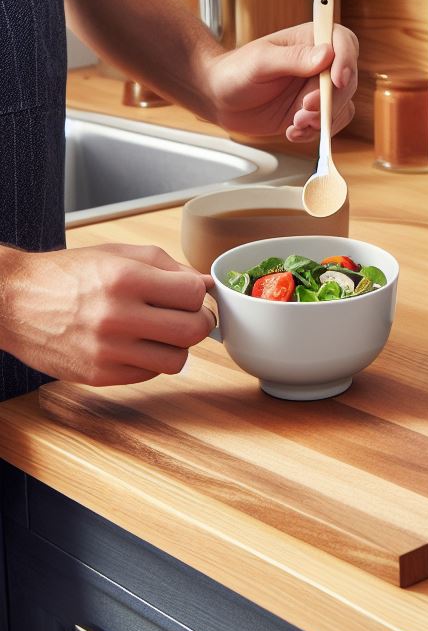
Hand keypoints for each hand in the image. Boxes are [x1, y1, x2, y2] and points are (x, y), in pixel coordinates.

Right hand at [0, 244, 213, 385]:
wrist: (12, 301)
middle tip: (188, 316)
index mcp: (125, 279)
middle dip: (199, 322)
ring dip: (177, 346)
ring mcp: (106, 351)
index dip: (198, 294)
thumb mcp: (120, 254)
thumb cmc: (68, 274)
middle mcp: (117, 316)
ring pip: (177, 360)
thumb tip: (206, 284)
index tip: (190, 295)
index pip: (193, 295)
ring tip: (161, 333)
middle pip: (193, 331)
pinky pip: (149, 375)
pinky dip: (151, 361)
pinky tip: (137, 345)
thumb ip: (169, 267)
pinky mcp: (98, 376)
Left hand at [205, 22, 358, 142]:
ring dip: (323, 119)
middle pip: (347, 79)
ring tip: (295, 123)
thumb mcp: (261, 61)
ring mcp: (318, 89)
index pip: (343, 42)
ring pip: (342, 105)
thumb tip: (326, 54)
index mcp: (310, 40)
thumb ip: (294, 58)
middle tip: (303, 109)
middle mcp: (319, 64)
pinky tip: (293, 131)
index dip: (346, 60)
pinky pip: (330, 124)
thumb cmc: (235, 71)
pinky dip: (315, 132)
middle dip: (329, 99)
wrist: (219, 99)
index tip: (337, 80)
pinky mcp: (313, 111)